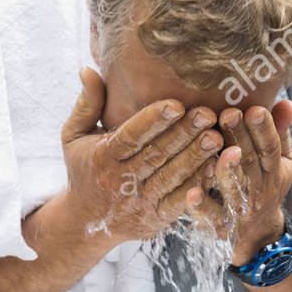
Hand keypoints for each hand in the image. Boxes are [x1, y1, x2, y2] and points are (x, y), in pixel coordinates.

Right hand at [60, 67, 222, 245]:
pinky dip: (198, 186)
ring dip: (196, 158)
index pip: (130, 136)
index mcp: (102, 157)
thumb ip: (86, 104)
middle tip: (209, 114)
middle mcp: (120, 181)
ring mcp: (139, 202)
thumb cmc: (84, 169)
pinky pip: (178, 202)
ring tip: (218, 137)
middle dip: (184, 134)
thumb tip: (87, 68)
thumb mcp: (73, 136)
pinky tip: (216, 168)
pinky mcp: (154, 218)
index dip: (153, 120)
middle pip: (156, 155)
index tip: (176, 104)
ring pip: (171, 177)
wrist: (84, 222)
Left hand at [195, 101, 291, 263]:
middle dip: (241, 138)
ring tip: (220, 149)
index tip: (254, 108)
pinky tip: (191, 192)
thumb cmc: (264, 186)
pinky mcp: (220, 225)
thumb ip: (279, 134)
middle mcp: (259, 190)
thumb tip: (287, 102)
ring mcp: (240, 208)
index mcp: (274, 171)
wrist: (258, 236)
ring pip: (234, 188)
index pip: (270, 148)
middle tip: (229, 114)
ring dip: (227, 170)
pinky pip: (210, 215)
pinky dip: (201, 205)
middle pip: (250, 163)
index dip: (264, 129)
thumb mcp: (280, 163)